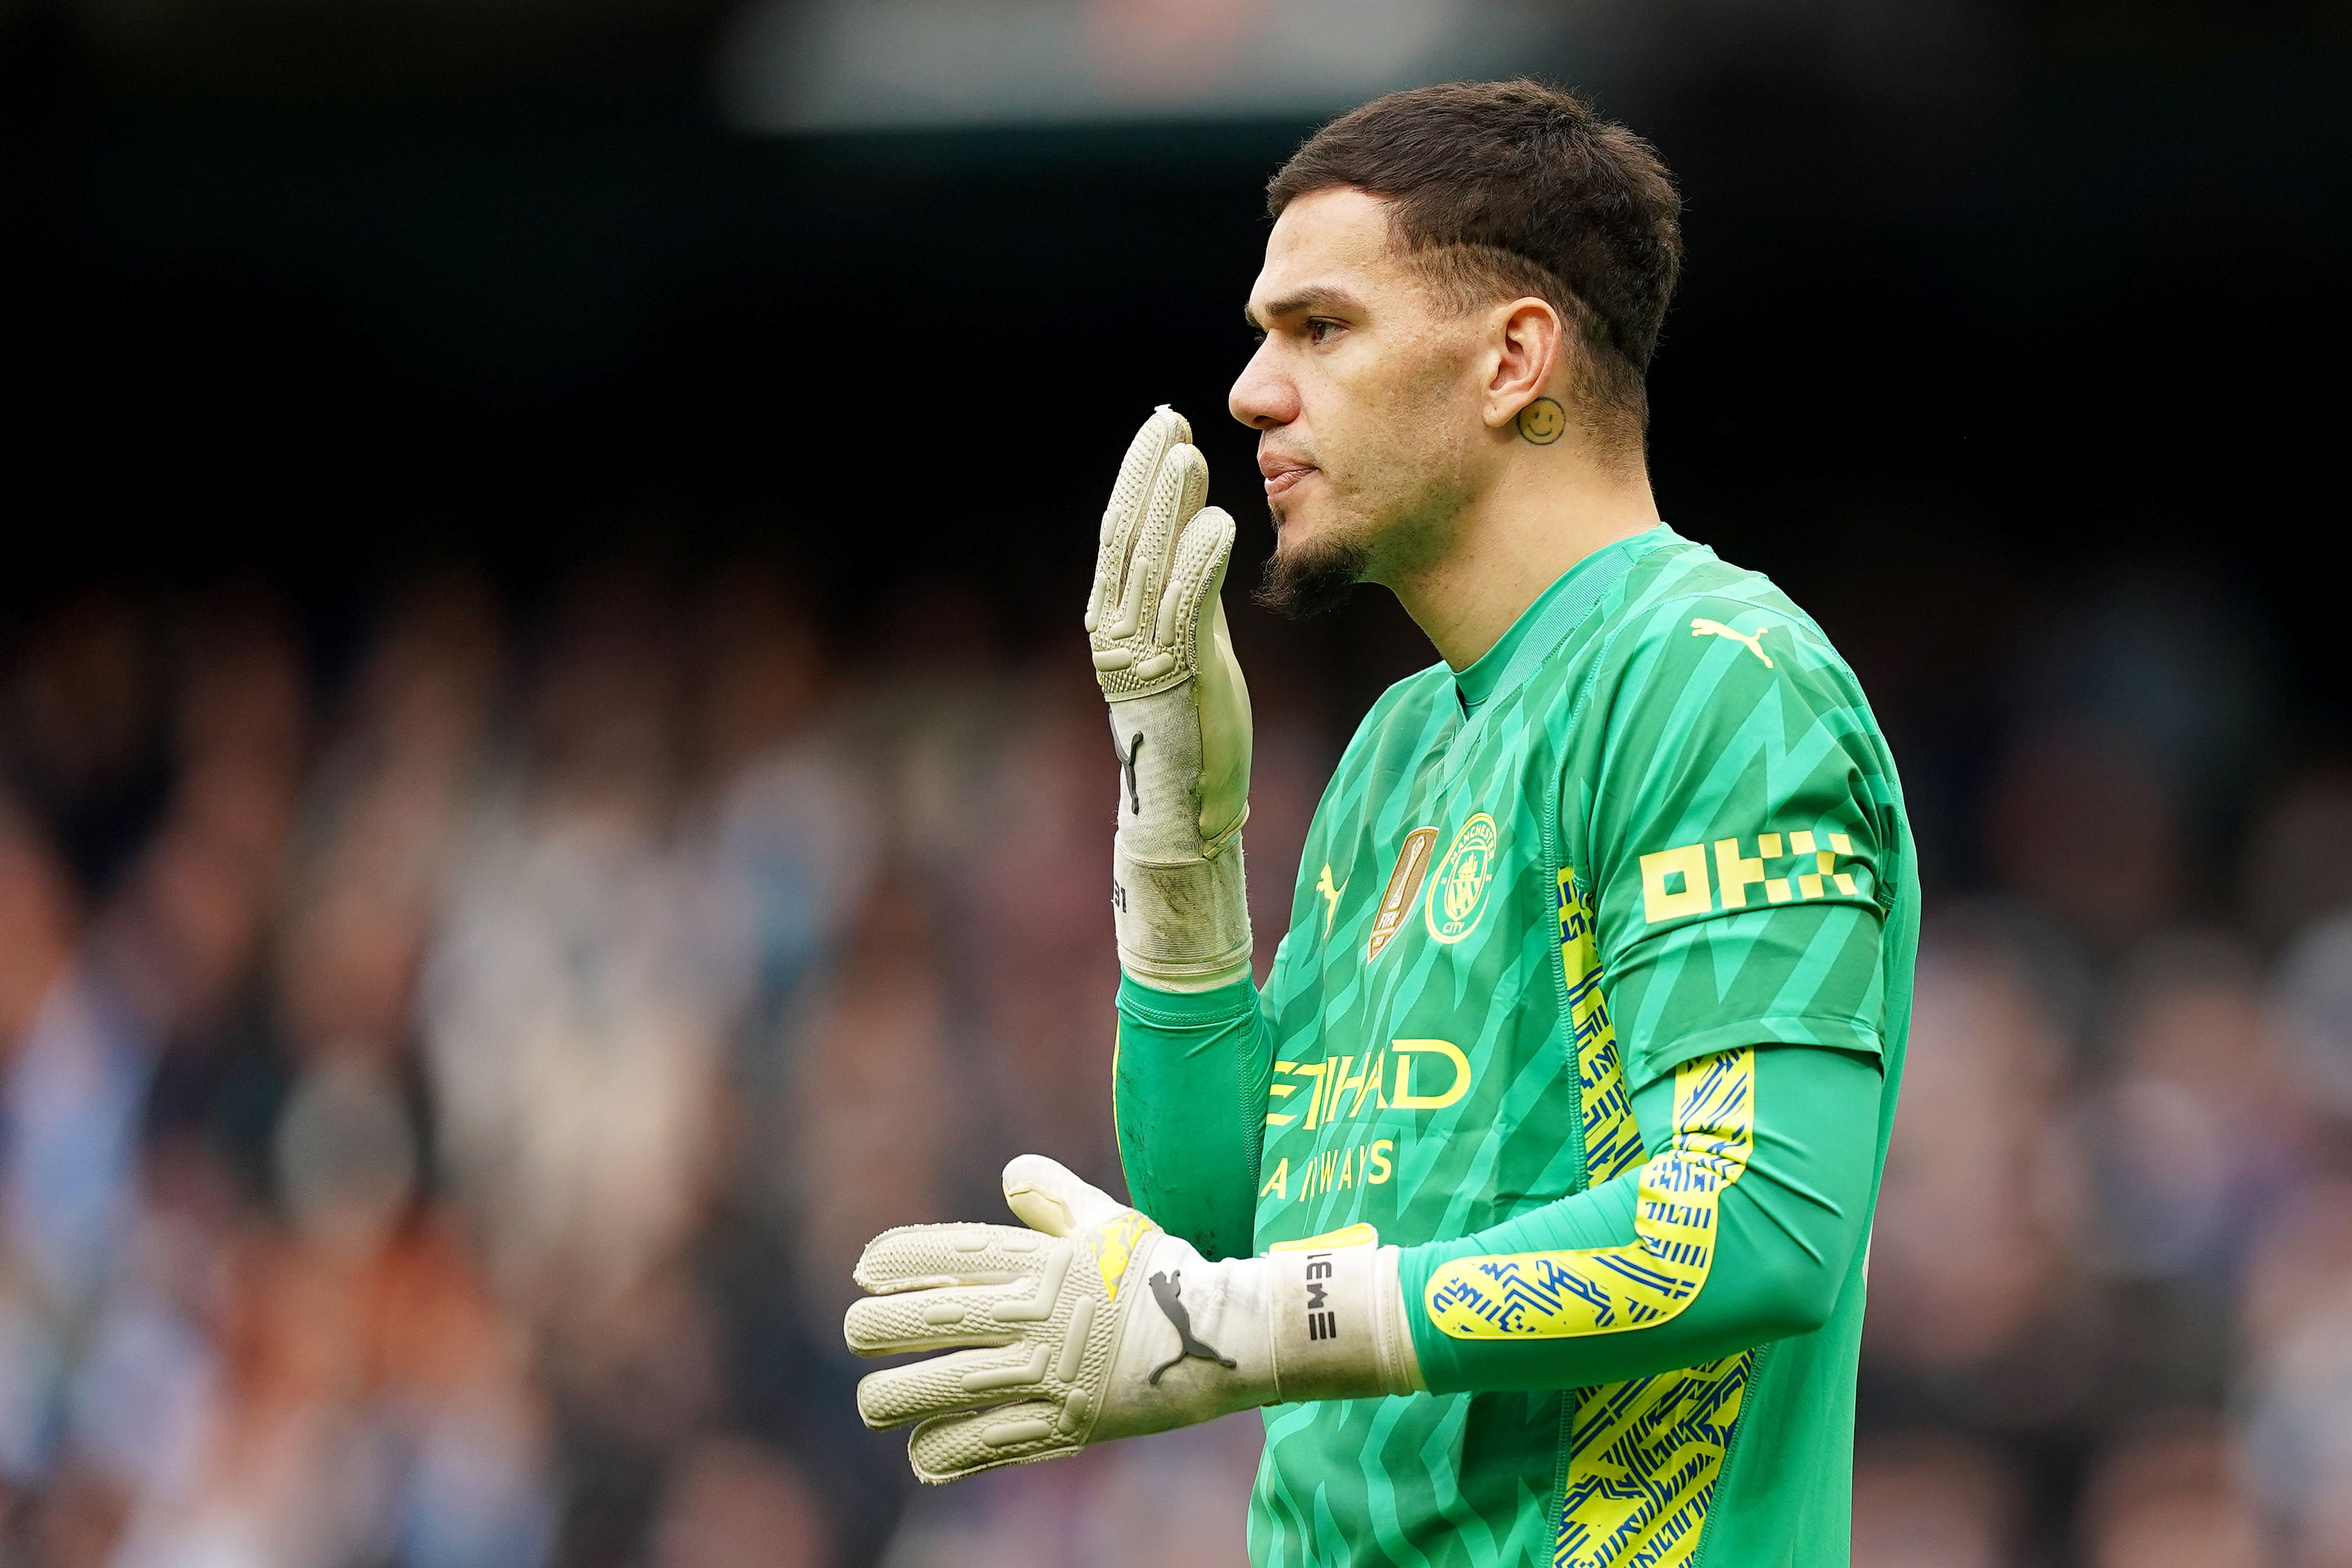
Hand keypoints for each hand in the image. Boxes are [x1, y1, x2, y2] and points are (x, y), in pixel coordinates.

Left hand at [846, 1156, 1418, 1483]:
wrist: (1223, 1336)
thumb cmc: (1161, 1273)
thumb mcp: (1110, 1221)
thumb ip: (1055, 1197)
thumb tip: (1010, 1172)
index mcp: (1042, 1263)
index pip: (951, 1254)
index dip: (899, 1260)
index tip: (864, 1269)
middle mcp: (1036, 1317)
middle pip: (934, 1321)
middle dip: (879, 1328)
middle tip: (856, 1332)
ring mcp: (1049, 1374)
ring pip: (950, 1388)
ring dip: (899, 1398)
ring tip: (872, 1403)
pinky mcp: (1067, 1424)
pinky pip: (993, 1443)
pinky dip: (950, 1453)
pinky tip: (920, 1456)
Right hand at [1084, 407, 1254, 988]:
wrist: (1190, 805)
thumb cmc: (1196, 721)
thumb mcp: (1189, 639)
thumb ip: (1186, 584)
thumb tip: (1196, 518)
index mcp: (1114, 616)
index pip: (1120, 530)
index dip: (1138, 474)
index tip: (1164, 424)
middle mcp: (1116, 631)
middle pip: (1126, 537)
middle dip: (1147, 475)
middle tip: (1170, 421)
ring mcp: (1142, 656)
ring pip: (1150, 565)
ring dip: (1169, 506)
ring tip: (1190, 454)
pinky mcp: (1176, 679)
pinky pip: (1185, 611)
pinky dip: (1199, 565)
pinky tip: (1219, 523)